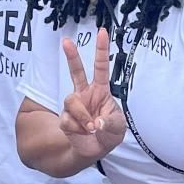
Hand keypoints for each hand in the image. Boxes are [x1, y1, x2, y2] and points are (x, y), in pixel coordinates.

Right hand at [59, 30, 125, 163]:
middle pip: (76, 71)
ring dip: (82, 117)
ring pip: (71, 101)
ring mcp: (73, 105)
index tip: (102, 32)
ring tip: (91, 129)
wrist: (94, 151)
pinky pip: (68, 120)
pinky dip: (78, 129)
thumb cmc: (108, 133)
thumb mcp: (118, 128)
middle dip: (71, 56)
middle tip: (66, 41)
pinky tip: (83, 133)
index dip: (101, 50)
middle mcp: (85, 94)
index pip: (101, 67)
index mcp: (101, 91)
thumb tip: (97, 124)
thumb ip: (111, 124)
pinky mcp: (65, 118)